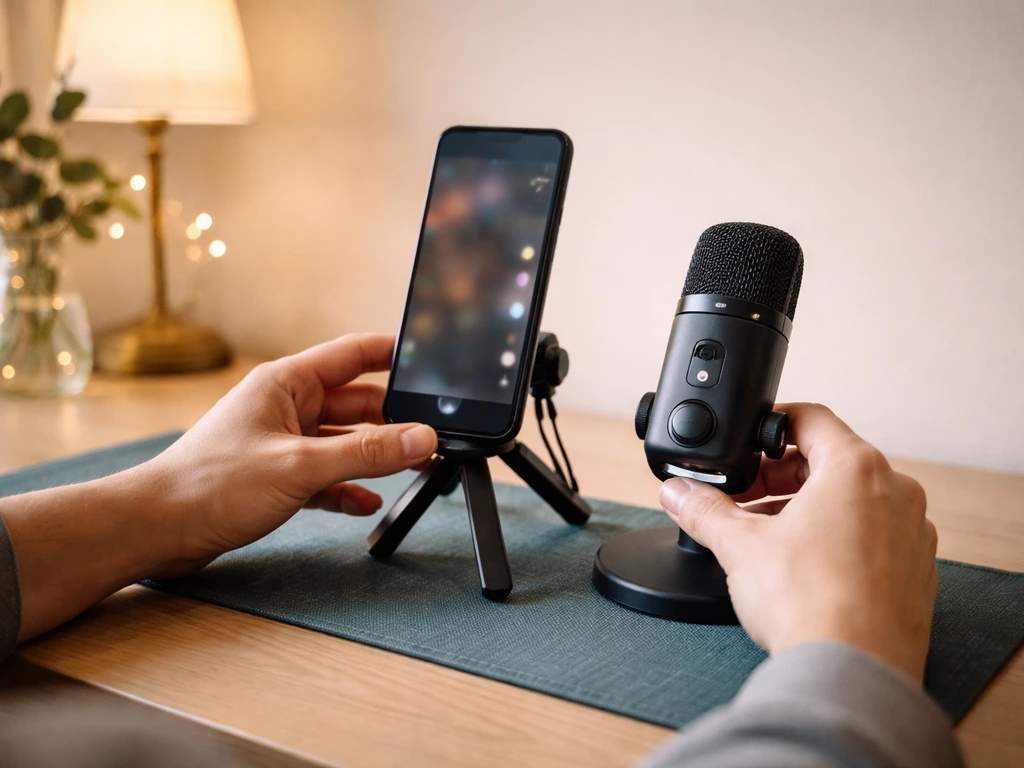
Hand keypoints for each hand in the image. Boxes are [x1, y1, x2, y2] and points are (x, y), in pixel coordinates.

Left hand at [146, 333, 437, 574]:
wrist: (156, 530)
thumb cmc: (210, 485)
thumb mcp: (300, 466)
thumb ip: (366, 452)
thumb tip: (421, 438)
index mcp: (286, 384)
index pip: (352, 354)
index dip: (392, 353)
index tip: (429, 361)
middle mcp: (285, 408)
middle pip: (355, 403)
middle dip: (393, 419)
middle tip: (431, 435)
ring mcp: (280, 443)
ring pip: (342, 442)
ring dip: (374, 457)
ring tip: (414, 469)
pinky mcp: (275, 478)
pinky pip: (325, 477)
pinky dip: (348, 488)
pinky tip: (370, 503)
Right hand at [658, 403, 937, 682]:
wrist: (852, 672)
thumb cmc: (811, 603)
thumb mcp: (739, 544)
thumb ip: (703, 509)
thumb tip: (678, 492)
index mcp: (857, 468)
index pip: (811, 418)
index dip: (770, 425)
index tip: (748, 442)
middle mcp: (896, 493)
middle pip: (830, 461)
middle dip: (779, 477)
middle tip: (743, 498)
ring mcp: (912, 534)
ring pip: (853, 501)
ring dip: (806, 509)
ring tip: (765, 537)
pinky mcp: (917, 573)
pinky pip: (873, 537)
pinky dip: (837, 539)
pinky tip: (802, 568)